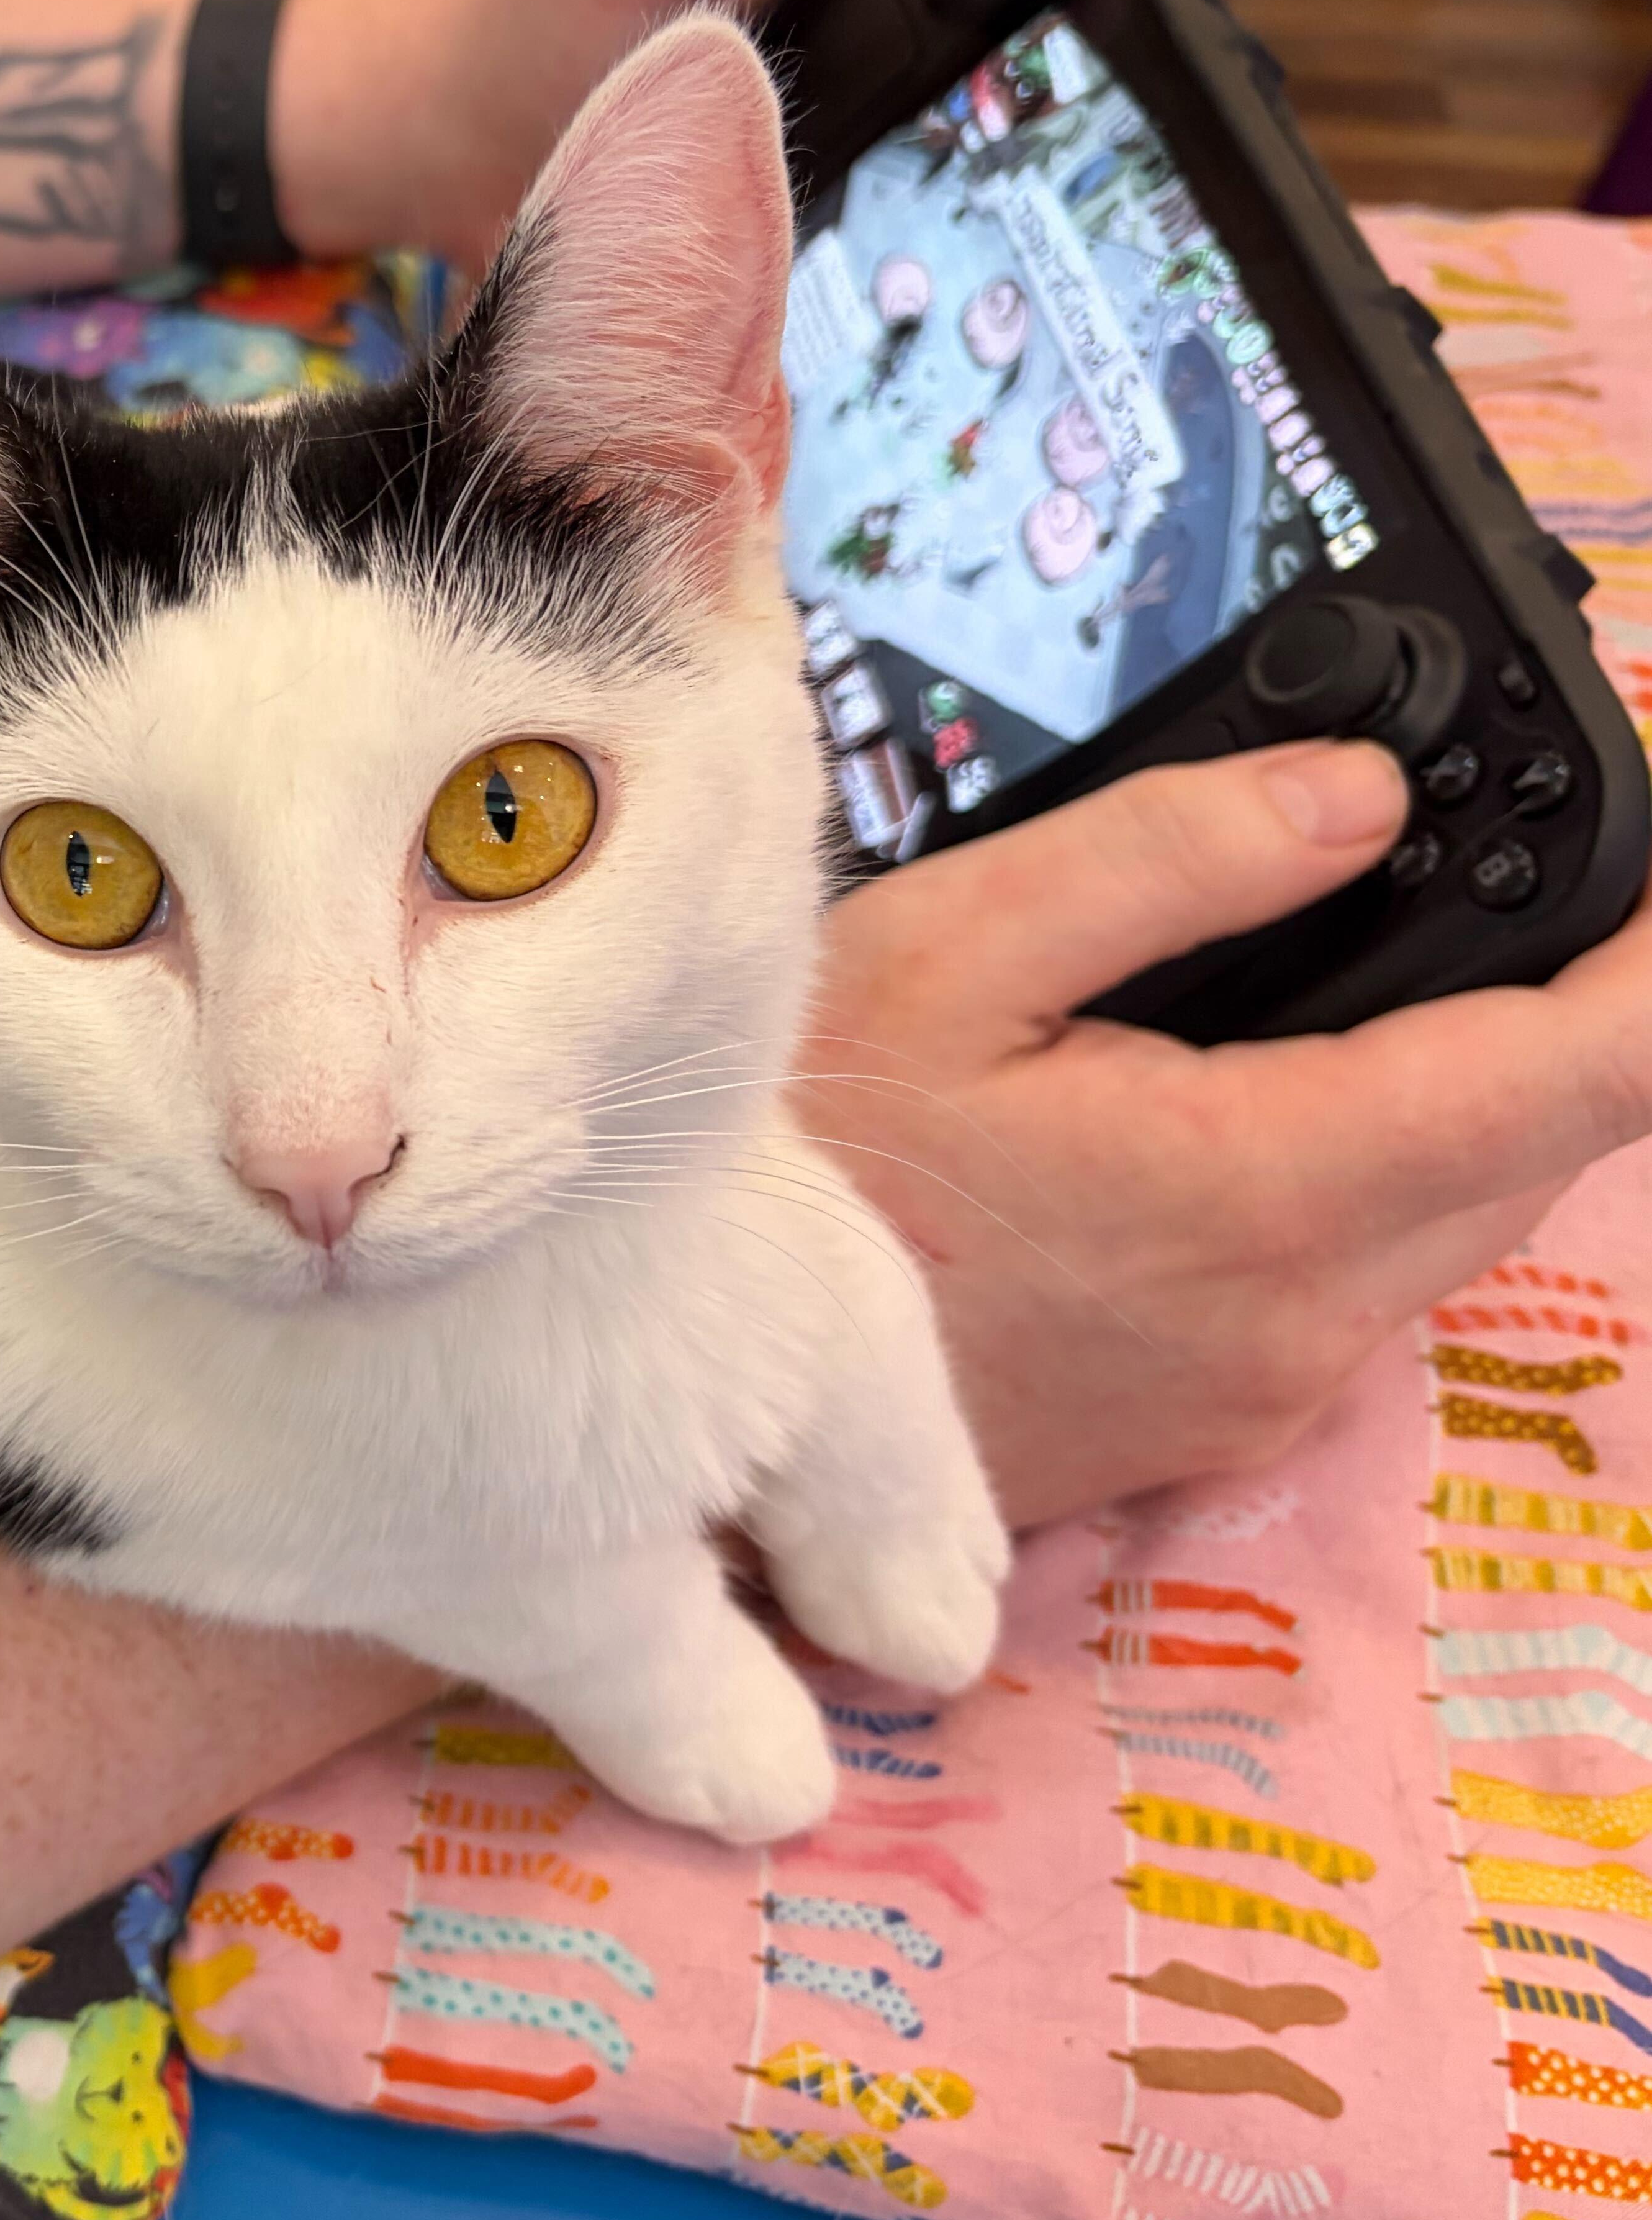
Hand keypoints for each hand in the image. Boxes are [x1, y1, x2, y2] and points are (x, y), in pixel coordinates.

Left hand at [280, 0, 1274, 269]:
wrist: (438, 151)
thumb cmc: (534, 31)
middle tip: (1216, 6)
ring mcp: (842, 56)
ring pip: (1004, 37)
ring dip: (1085, 59)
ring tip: (1155, 104)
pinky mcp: (814, 154)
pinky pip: (934, 146)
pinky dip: (996, 167)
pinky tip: (1035, 215)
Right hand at [795, 738, 1651, 1526]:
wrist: (660, 1376)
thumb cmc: (783, 1168)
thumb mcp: (945, 953)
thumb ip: (1168, 856)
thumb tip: (1355, 794)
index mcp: (1261, 1186)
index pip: (1588, 1069)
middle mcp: (1299, 1318)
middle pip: (1540, 1143)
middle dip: (1551, 1008)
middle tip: (1455, 876)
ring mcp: (1263, 1390)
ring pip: (1453, 1216)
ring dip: (1441, 1096)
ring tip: (1308, 980)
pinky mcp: (1214, 1425)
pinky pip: (1354, 1286)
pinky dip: (1346, 1179)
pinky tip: (1207, 1107)